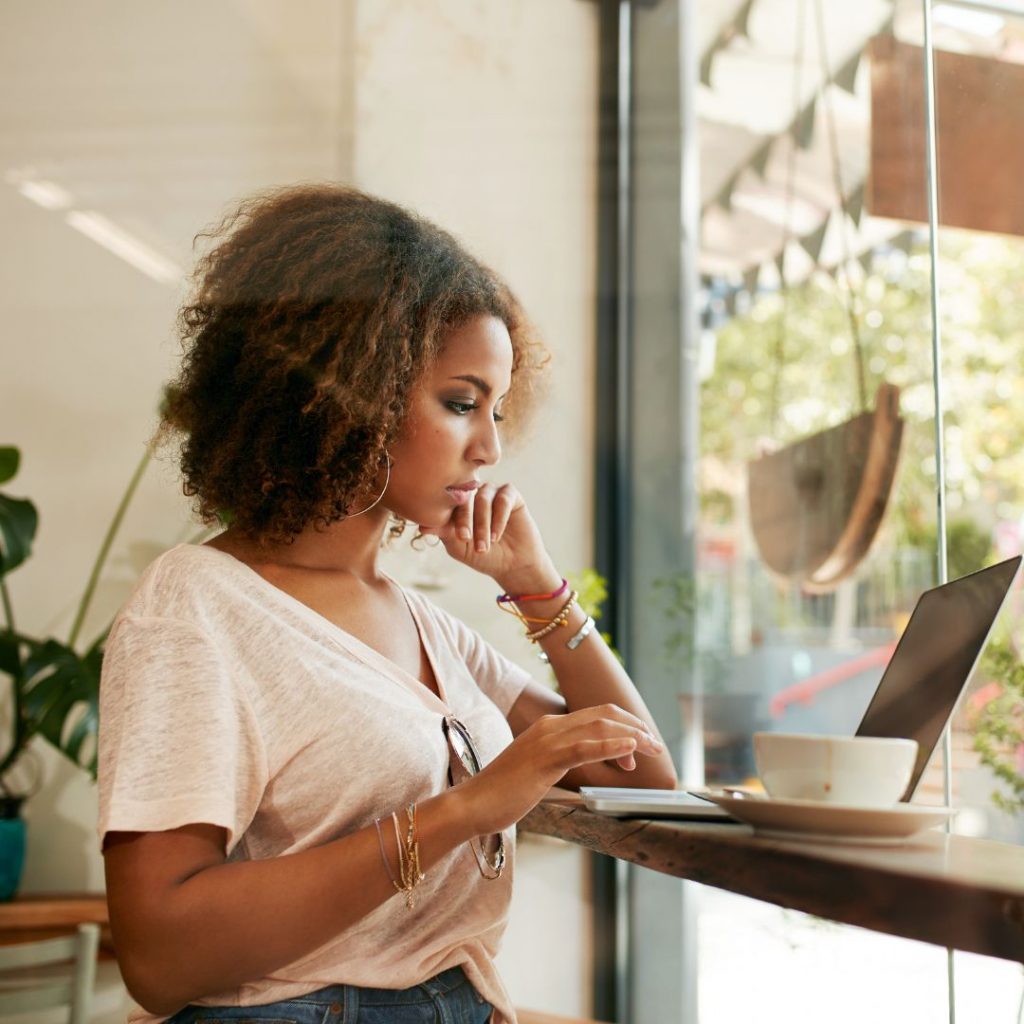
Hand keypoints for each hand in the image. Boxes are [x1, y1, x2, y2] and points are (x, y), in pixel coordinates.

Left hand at [418, 483, 558, 590]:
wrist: (512, 565)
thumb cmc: (482, 555)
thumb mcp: (459, 546)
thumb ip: (443, 532)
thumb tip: (421, 526)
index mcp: (456, 503)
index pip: (448, 502)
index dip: (449, 517)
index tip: (456, 537)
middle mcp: (473, 493)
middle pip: (465, 497)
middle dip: (465, 520)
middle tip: (466, 539)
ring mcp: (491, 491)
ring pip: (483, 498)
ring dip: (483, 523)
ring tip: (484, 545)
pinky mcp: (510, 494)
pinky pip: (503, 499)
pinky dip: (499, 518)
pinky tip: (496, 536)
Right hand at [453, 704, 665, 835]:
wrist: (473, 803)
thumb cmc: (503, 794)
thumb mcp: (538, 771)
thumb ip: (561, 762)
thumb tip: (586, 766)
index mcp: (549, 727)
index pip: (597, 716)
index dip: (624, 726)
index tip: (641, 745)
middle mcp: (551, 726)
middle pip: (605, 715)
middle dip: (635, 726)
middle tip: (656, 746)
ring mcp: (547, 740)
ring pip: (600, 727)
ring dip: (632, 736)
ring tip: (652, 748)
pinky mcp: (545, 759)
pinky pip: (584, 747)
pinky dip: (611, 746)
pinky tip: (630, 750)